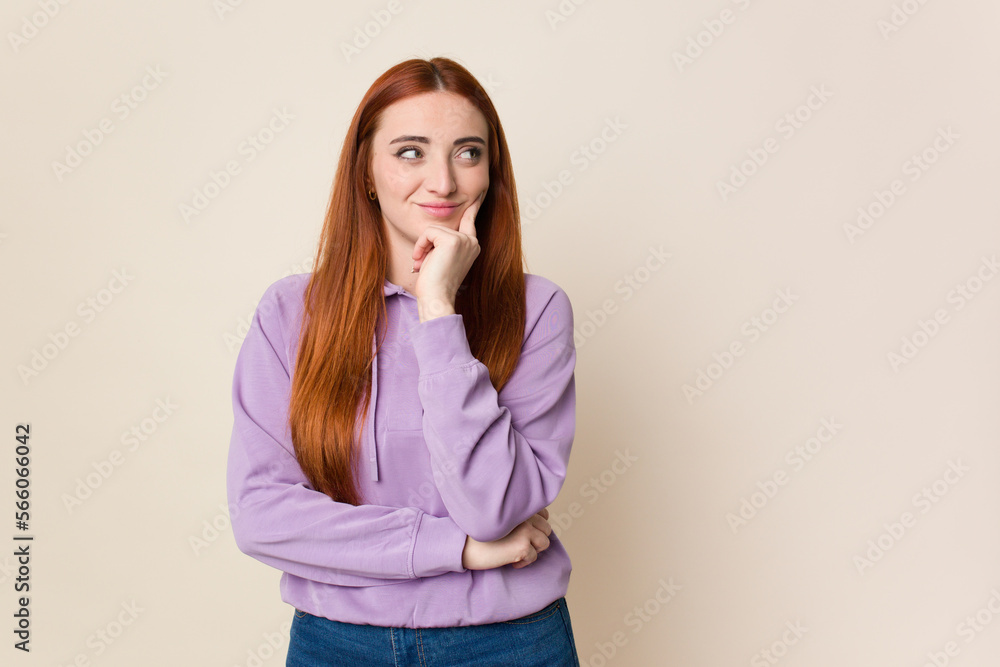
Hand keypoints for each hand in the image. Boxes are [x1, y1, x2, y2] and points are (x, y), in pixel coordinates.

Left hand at [411, 191, 484, 315]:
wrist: (436, 297)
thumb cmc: (435, 283)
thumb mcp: (441, 258)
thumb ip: (442, 244)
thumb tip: (432, 234)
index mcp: (472, 246)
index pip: (470, 221)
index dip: (472, 207)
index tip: (478, 195)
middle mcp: (472, 241)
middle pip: (441, 227)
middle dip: (427, 243)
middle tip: (423, 263)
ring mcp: (464, 240)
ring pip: (433, 230)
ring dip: (422, 246)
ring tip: (422, 264)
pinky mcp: (452, 240)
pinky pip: (428, 233)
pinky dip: (420, 246)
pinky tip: (421, 261)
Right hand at [461, 508, 552, 570]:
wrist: (462, 545)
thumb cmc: (477, 532)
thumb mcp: (500, 518)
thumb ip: (518, 517)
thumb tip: (539, 528)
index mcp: (519, 506)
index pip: (543, 514)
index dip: (536, 526)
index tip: (523, 534)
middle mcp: (524, 515)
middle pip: (546, 529)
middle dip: (535, 540)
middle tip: (518, 545)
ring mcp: (525, 531)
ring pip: (544, 543)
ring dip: (532, 550)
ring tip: (515, 552)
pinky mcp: (522, 547)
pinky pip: (533, 557)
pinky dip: (523, 562)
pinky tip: (510, 560)